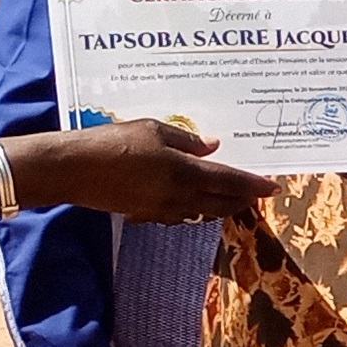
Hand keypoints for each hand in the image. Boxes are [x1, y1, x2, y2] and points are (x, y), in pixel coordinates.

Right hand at [1, 119, 275, 225]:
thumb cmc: (112, 141)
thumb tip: (213, 147)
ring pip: (203, 213)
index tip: (272, 186)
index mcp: (184, 173)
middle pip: (221, 203)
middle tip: (255, 191)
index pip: (229, 181)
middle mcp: (178, 197)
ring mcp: (162, 211)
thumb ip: (186, 140)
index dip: (253, 185)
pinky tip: (196, 201)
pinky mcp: (146, 215)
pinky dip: (197, 210)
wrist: (74, 169)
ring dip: (221, 206)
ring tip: (231, 196)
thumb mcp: (152, 130)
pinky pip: (182, 216)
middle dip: (242, 199)